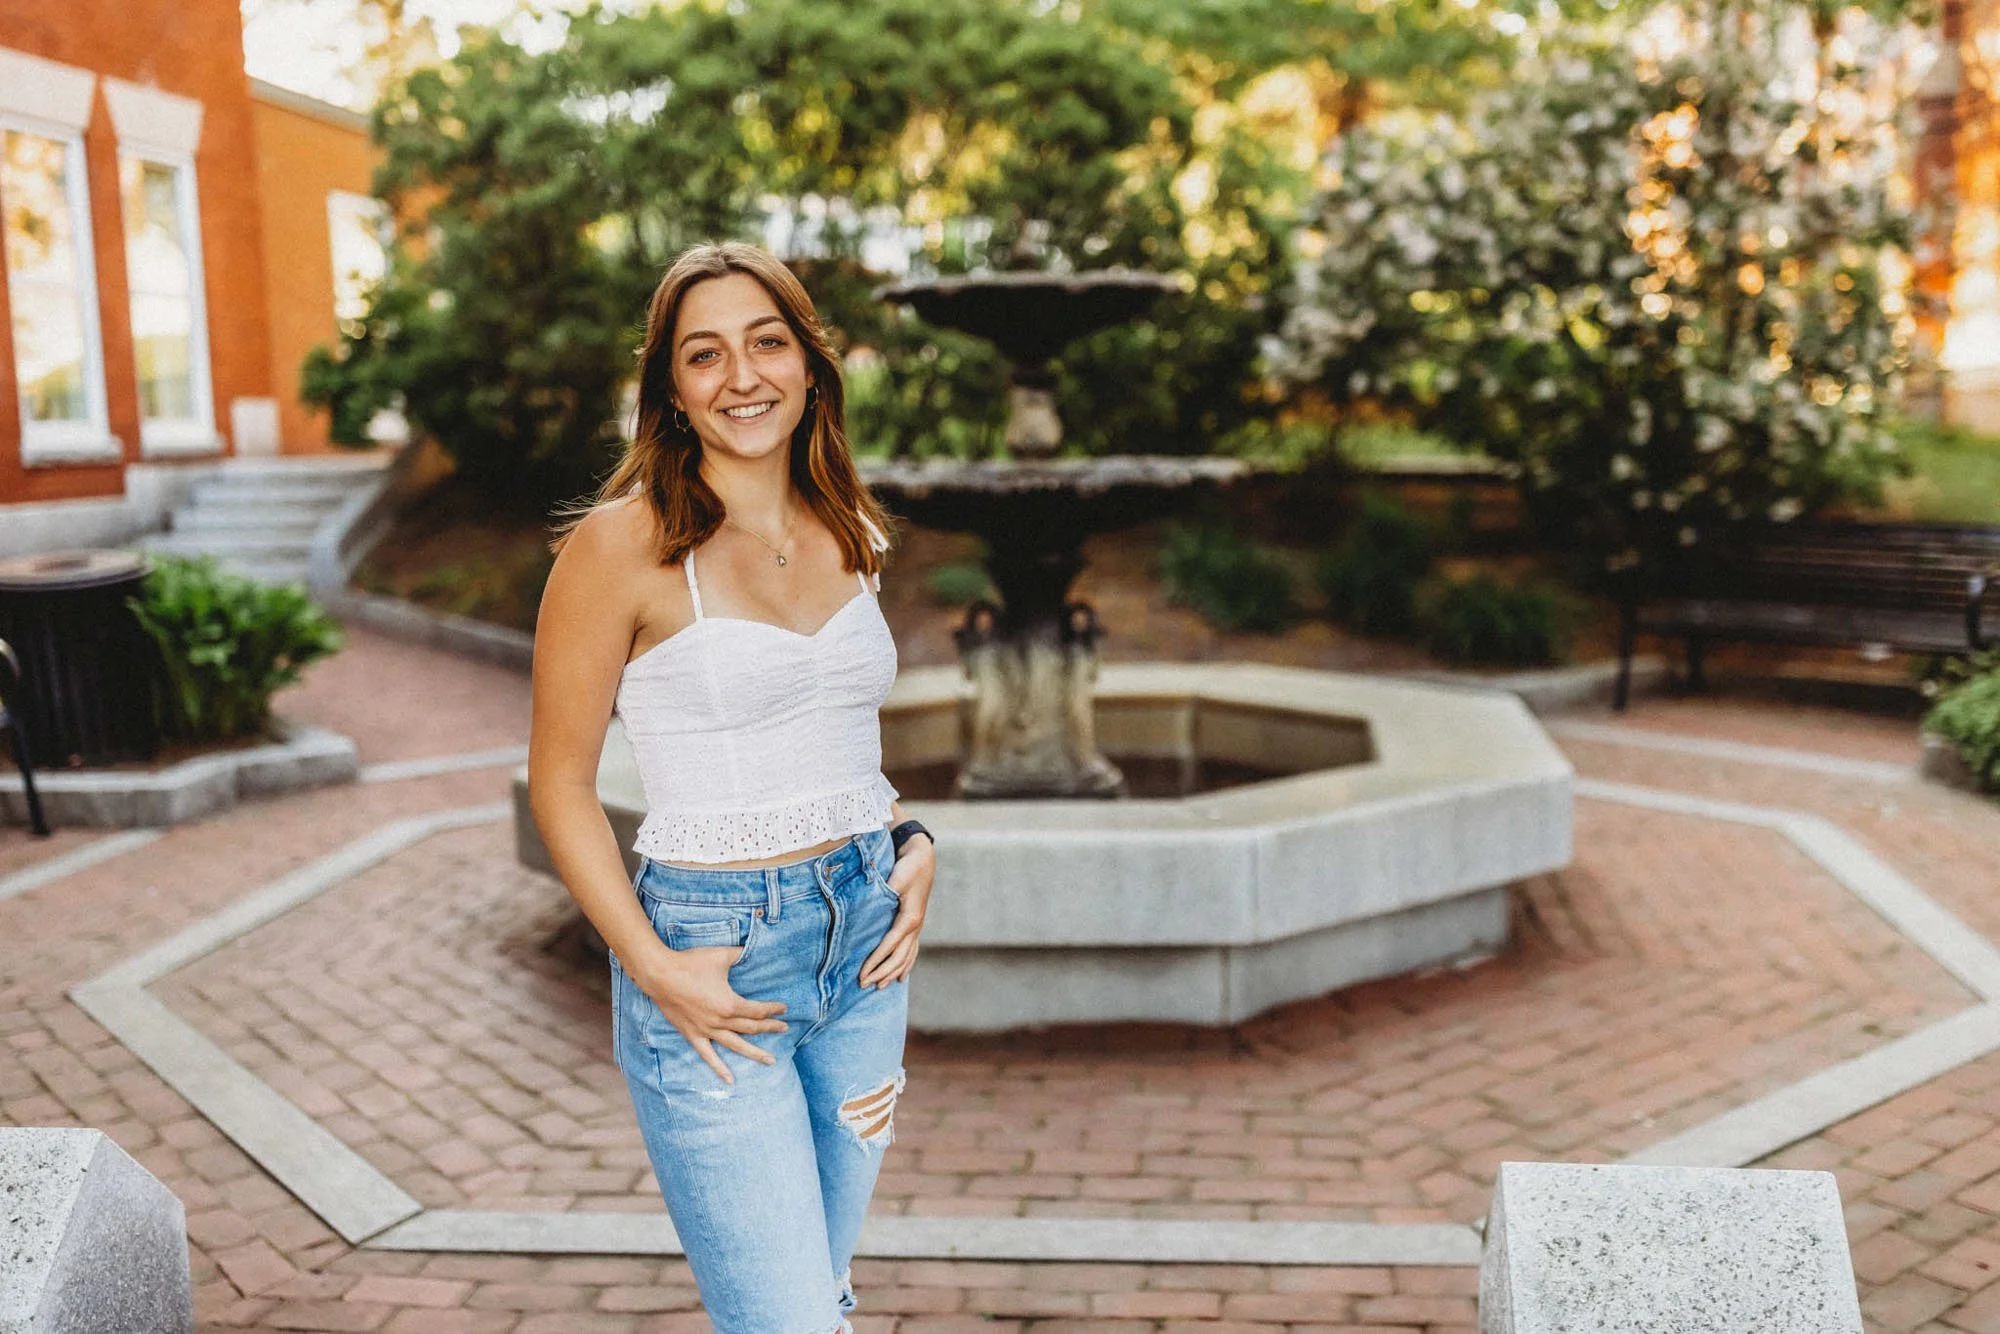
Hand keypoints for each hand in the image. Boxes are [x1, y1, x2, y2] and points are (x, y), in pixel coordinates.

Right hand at [632, 946, 786, 1084]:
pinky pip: (708, 1055)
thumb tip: (754, 949)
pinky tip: (730, 1080)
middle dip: (770, 1028)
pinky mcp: (692, 1034)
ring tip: (770, 1060)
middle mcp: (720, 1021)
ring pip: (735, 1045)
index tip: (784, 1009)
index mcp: (730, 1004)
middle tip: (784, 1029)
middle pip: (751, 1028)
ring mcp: (706, 1030)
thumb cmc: (691, 963)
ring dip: (754, 1053)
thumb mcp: (721, 956)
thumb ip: (741, 954)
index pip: (758, 1011)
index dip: (773, 1010)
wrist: (660, 974)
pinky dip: (719, 1068)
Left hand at [860, 833, 932, 988]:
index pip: (890, 946)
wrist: (923, 859)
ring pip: (906, 957)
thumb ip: (883, 894)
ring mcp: (918, 928)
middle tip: (863, 985)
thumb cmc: (908, 868)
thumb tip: (866, 908)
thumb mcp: (895, 879)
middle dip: (881, 973)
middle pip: (898, 958)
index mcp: (909, 918)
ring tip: (879, 987)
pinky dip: (906, 965)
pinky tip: (900, 976)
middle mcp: (915, 927)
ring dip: (892, 973)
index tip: (862, 974)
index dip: (876, 962)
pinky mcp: (916, 925)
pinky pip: (912, 951)